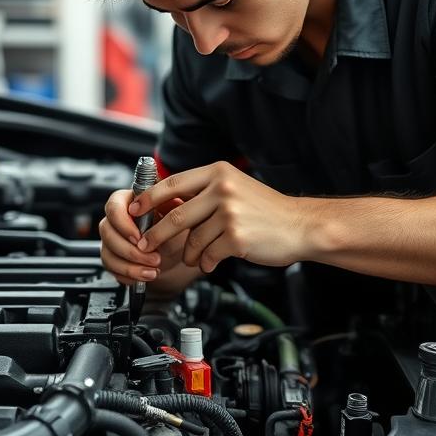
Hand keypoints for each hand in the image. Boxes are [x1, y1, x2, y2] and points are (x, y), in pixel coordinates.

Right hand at [99, 189, 186, 284]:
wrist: (175, 249)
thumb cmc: (174, 227)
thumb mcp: (177, 214)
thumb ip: (171, 207)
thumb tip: (172, 205)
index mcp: (129, 201)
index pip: (114, 207)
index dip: (124, 224)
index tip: (139, 238)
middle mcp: (116, 218)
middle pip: (107, 232)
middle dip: (131, 250)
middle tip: (153, 258)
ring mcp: (111, 238)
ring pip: (107, 253)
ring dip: (131, 266)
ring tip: (153, 270)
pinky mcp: (112, 257)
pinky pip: (111, 268)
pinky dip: (129, 275)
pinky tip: (145, 275)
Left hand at [129, 161, 308, 272]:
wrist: (301, 226)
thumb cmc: (267, 210)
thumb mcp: (235, 188)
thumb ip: (204, 192)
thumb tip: (168, 204)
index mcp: (218, 173)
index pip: (172, 183)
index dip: (148, 198)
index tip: (134, 209)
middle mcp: (222, 189)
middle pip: (175, 214)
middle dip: (156, 234)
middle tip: (146, 245)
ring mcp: (230, 213)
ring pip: (192, 239)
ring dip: (188, 254)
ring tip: (193, 258)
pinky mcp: (237, 238)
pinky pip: (208, 254)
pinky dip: (205, 262)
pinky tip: (211, 262)